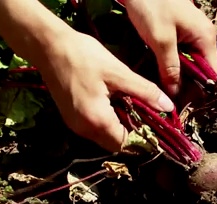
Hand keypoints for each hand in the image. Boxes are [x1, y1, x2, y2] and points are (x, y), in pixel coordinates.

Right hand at [37, 30, 174, 151]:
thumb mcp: (119, 73)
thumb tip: (169, 106)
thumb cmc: (83, 56)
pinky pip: (96, 129)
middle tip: (147, 115)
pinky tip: (116, 104)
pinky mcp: (72, 118)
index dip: (144, 138)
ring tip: (134, 107)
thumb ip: (145, 91)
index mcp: (97, 121)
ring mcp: (75, 125)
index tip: (157, 125)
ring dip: (121, 128)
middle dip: (134, 134)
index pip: (127, 145)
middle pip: (116, 145)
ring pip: (106, 138)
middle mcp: (84, 130)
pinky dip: (109, 122)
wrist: (47, 45)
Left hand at [125, 0, 216, 96]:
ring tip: (167, 91)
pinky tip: (162, 74)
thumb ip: (170, 68)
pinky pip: (180, 53)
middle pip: (202, 69)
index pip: (212, 72)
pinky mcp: (179, 31)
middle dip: (189, 85)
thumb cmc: (152, 5)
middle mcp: (203, 37)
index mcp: (206, 38)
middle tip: (173, 101)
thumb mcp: (161, 40)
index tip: (186, 104)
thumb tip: (175, 94)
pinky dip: (172, 64)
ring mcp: (191, 33)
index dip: (201, 90)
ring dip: (179, 76)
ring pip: (190, 62)